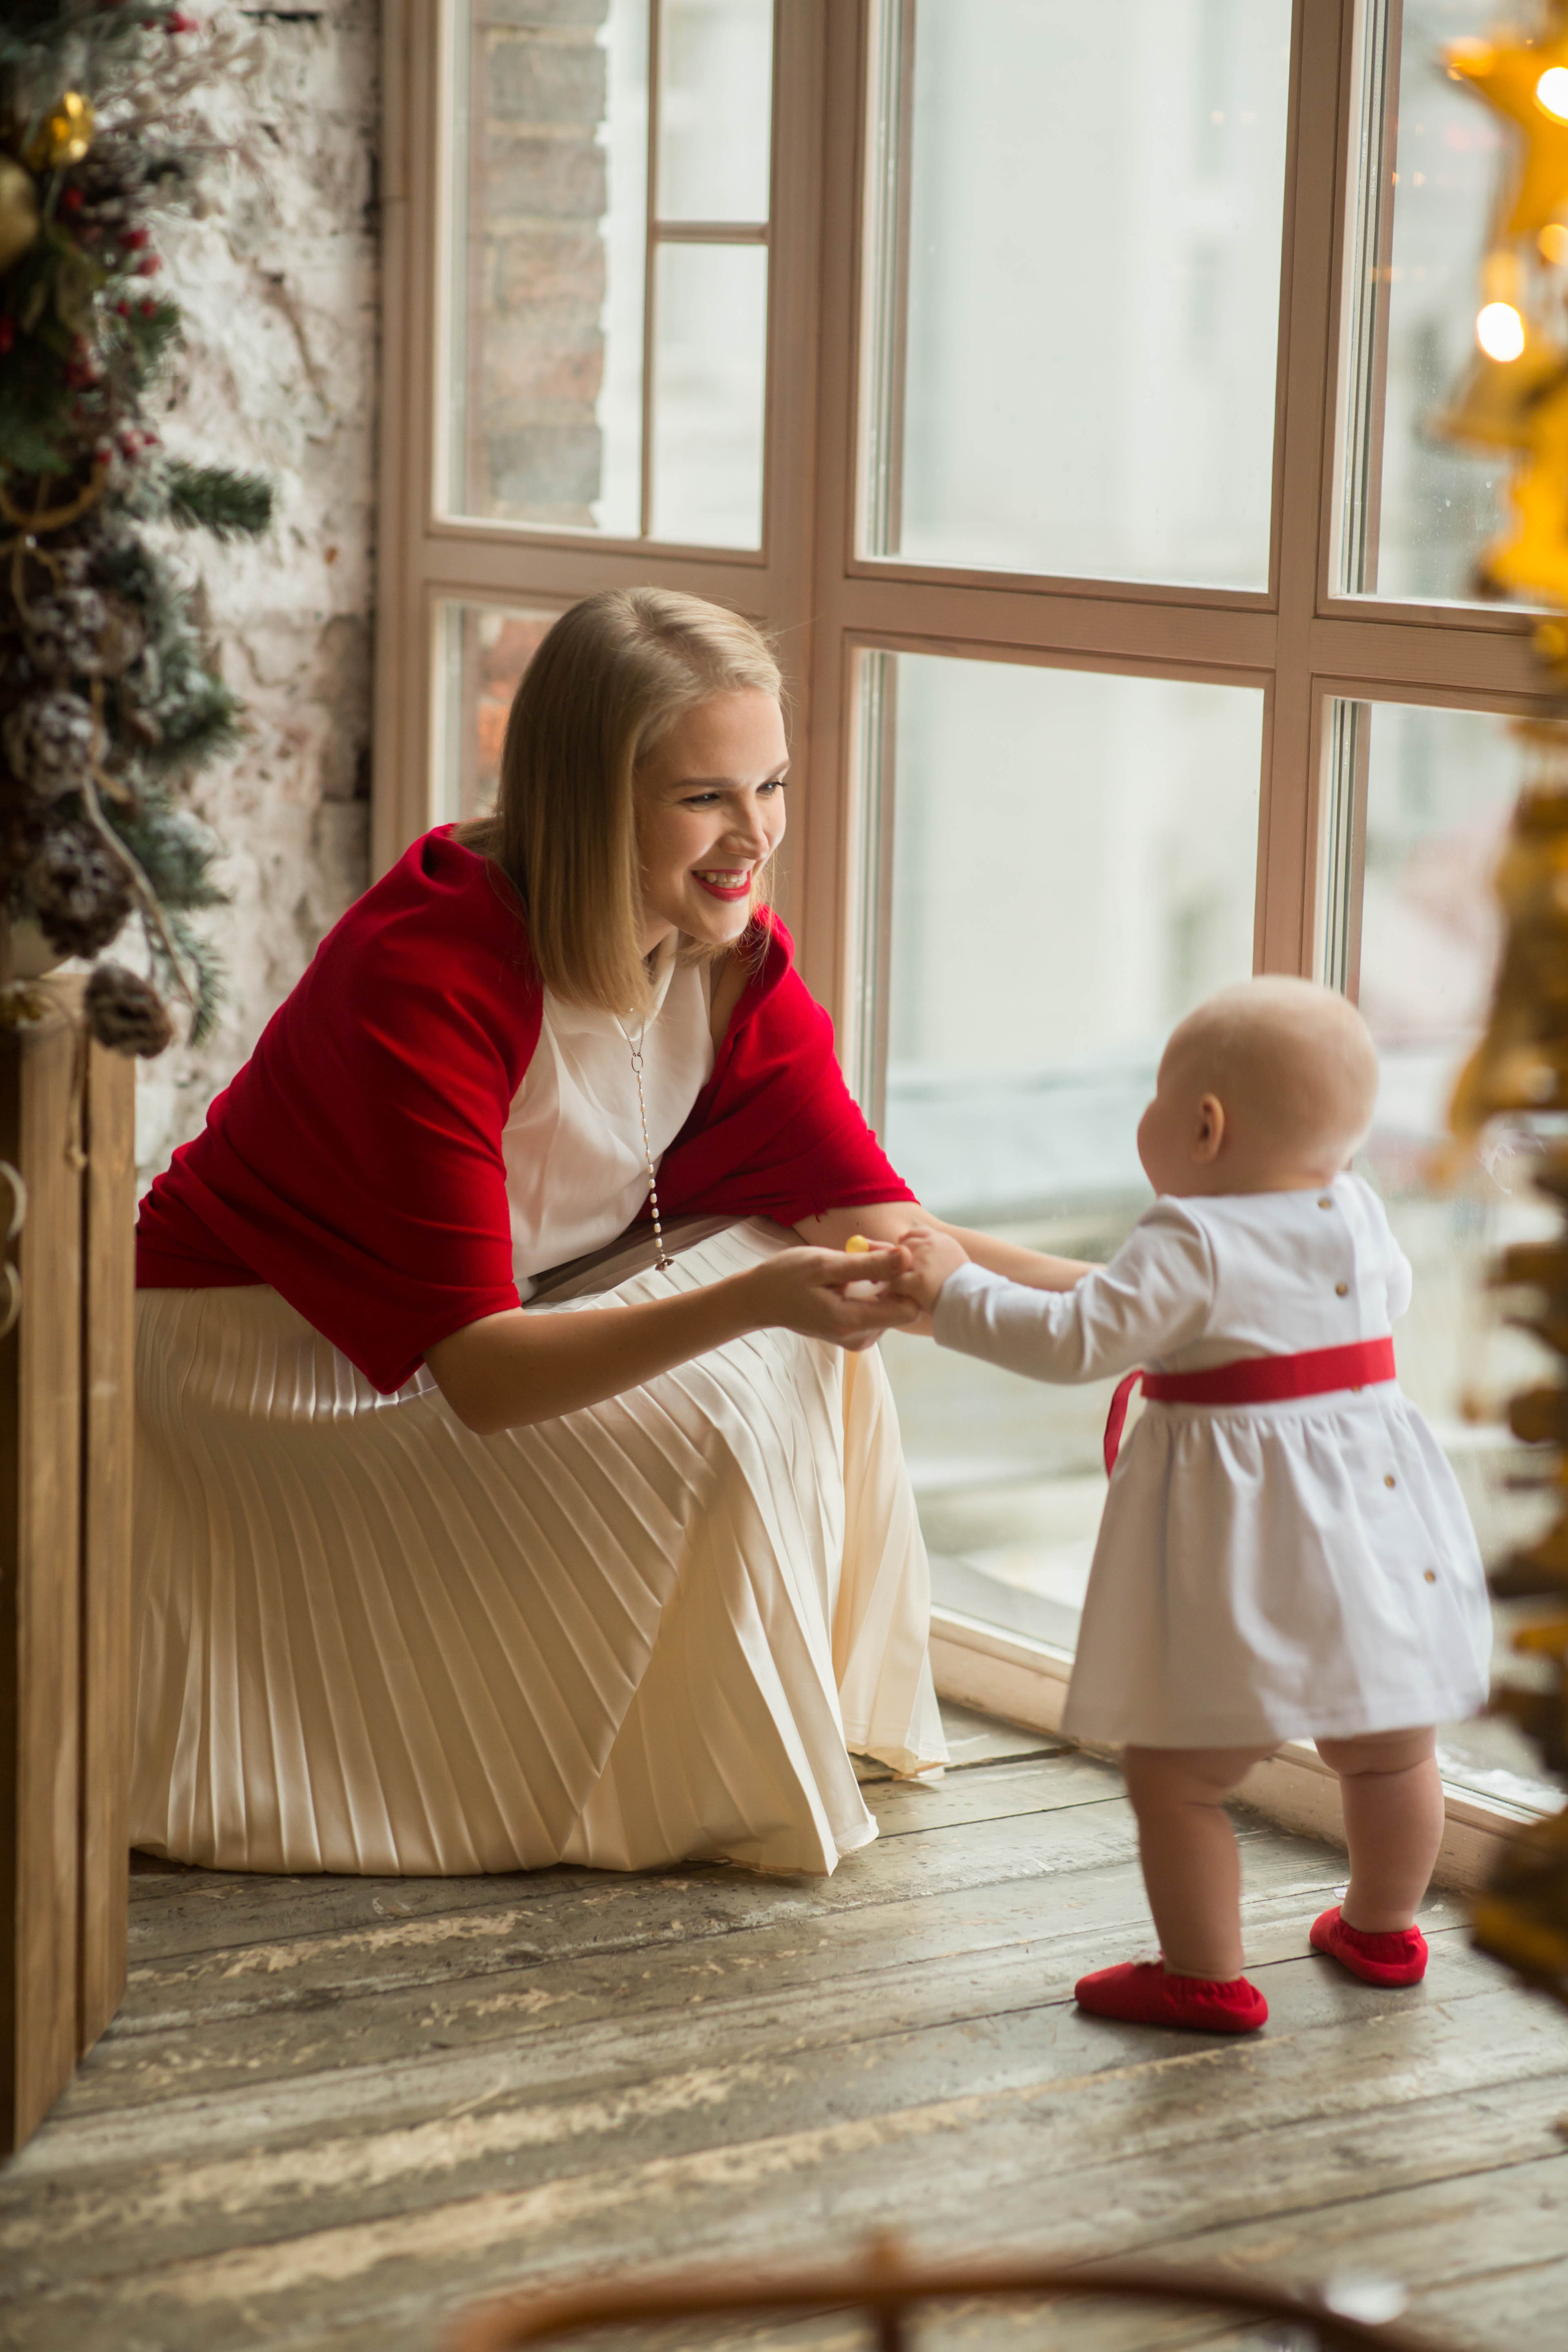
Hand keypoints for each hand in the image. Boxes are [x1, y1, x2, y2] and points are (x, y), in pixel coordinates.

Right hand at [743, 1244, 917, 1350]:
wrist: (759, 1299)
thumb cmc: (786, 1277)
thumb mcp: (826, 1264)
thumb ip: (869, 1264)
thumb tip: (908, 1257)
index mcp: (852, 1322)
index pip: (908, 1310)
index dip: (904, 1281)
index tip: (885, 1259)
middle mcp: (859, 1337)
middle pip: (901, 1307)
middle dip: (889, 1278)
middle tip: (862, 1255)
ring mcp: (857, 1338)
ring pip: (890, 1307)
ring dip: (878, 1283)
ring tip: (848, 1266)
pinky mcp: (854, 1334)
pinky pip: (877, 1310)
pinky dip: (868, 1291)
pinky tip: (846, 1279)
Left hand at [891, 1225, 968, 1311]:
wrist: (973, 1301)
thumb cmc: (963, 1285)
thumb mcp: (954, 1258)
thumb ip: (936, 1251)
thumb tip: (914, 1248)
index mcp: (941, 1239)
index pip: (914, 1232)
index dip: (908, 1246)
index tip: (910, 1261)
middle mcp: (931, 1244)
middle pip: (903, 1247)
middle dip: (901, 1262)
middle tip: (906, 1278)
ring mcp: (923, 1260)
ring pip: (896, 1264)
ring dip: (897, 1276)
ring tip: (903, 1289)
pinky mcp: (918, 1279)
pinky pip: (895, 1283)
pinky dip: (896, 1292)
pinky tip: (903, 1297)